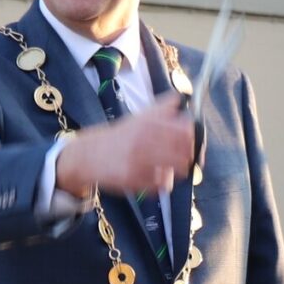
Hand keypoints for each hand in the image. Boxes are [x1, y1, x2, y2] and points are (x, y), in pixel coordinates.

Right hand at [57, 92, 194, 197]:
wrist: (89, 154)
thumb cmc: (120, 136)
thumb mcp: (139, 117)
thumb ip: (161, 108)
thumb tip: (180, 98)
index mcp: (149, 123)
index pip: (185, 131)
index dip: (193, 139)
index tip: (191, 144)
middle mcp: (145, 140)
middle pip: (184, 153)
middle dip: (187, 158)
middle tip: (182, 160)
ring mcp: (139, 161)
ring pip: (174, 171)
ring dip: (176, 172)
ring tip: (169, 169)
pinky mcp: (133, 180)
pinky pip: (160, 185)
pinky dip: (162, 183)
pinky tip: (155, 178)